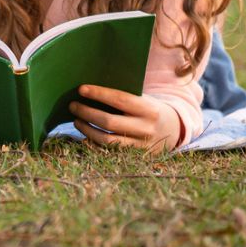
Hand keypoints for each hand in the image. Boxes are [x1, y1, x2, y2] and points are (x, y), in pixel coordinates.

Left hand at [68, 85, 182, 152]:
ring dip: (87, 130)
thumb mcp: (143, 99)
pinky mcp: (135, 157)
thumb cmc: (149, 109)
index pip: (120, 99)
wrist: (172, 130)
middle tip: (73, 105)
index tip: (81, 89)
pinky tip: (85, 135)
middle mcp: (146, 128)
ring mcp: (140, 145)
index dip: (99, 94)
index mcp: (149, 109)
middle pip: (109, 122)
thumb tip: (91, 90)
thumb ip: (124, 96)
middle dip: (87, 112)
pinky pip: (109, 152)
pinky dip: (94, 143)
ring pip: (107, 140)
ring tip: (76, 120)